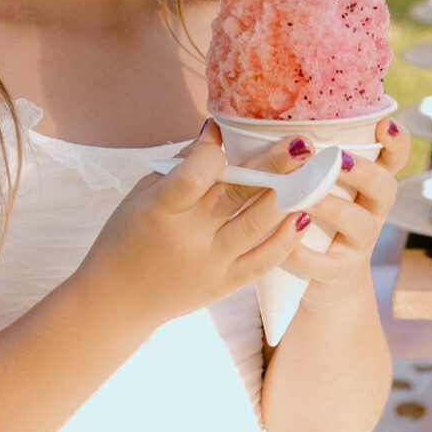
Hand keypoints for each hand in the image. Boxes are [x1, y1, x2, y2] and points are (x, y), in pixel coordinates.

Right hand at [78, 122, 303, 334]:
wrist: (117, 301)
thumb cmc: (126, 238)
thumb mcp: (141, 196)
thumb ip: (180, 166)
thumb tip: (216, 133)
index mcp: (159, 209)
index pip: (195, 174)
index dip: (213, 151)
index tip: (224, 131)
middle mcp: (187, 237)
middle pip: (237, 193)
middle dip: (274, 164)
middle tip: (302, 143)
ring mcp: (209, 263)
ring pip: (258, 224)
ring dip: (289, 195)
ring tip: (313, 173)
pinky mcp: (224, 285)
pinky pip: (263, 260)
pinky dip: (285, 238)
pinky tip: (303, 214)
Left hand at [276, 114, 409, 304]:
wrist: (320, 282)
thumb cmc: (314, 220)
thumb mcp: (318, 187)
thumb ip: (307, 160)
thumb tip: (272, 123)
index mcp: (368, 186)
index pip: (394, 159)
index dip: (397, 142)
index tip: (385, 123)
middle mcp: (372, 211)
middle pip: (385, 188)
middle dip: (365, 173)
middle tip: (340, 160)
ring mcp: (359, 244)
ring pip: (361, 225)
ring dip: (336, 208)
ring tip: (308, 200)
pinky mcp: (340, 272)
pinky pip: (329, 265)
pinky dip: (308, 255)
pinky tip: (288, 245)